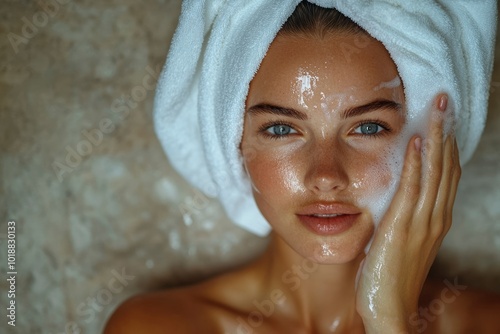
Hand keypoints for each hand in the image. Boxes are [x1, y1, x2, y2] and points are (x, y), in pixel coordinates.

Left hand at [355, 94, 460, 332]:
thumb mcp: (402, 243)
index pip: (445, 175)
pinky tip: (417, 140)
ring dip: (436, 137)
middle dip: (446, 131)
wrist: (389, 308)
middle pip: (446, 166)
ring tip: (437, 108)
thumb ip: (404, 220)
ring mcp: (421, 222)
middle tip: (445, 101)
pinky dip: (415, 163)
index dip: (446, 145)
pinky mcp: (402, 226)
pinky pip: (412, 188)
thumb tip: (396, 202)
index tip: (444, 120)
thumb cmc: (390, 277)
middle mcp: (434, 217)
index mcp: (434, 220)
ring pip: (434, 171)